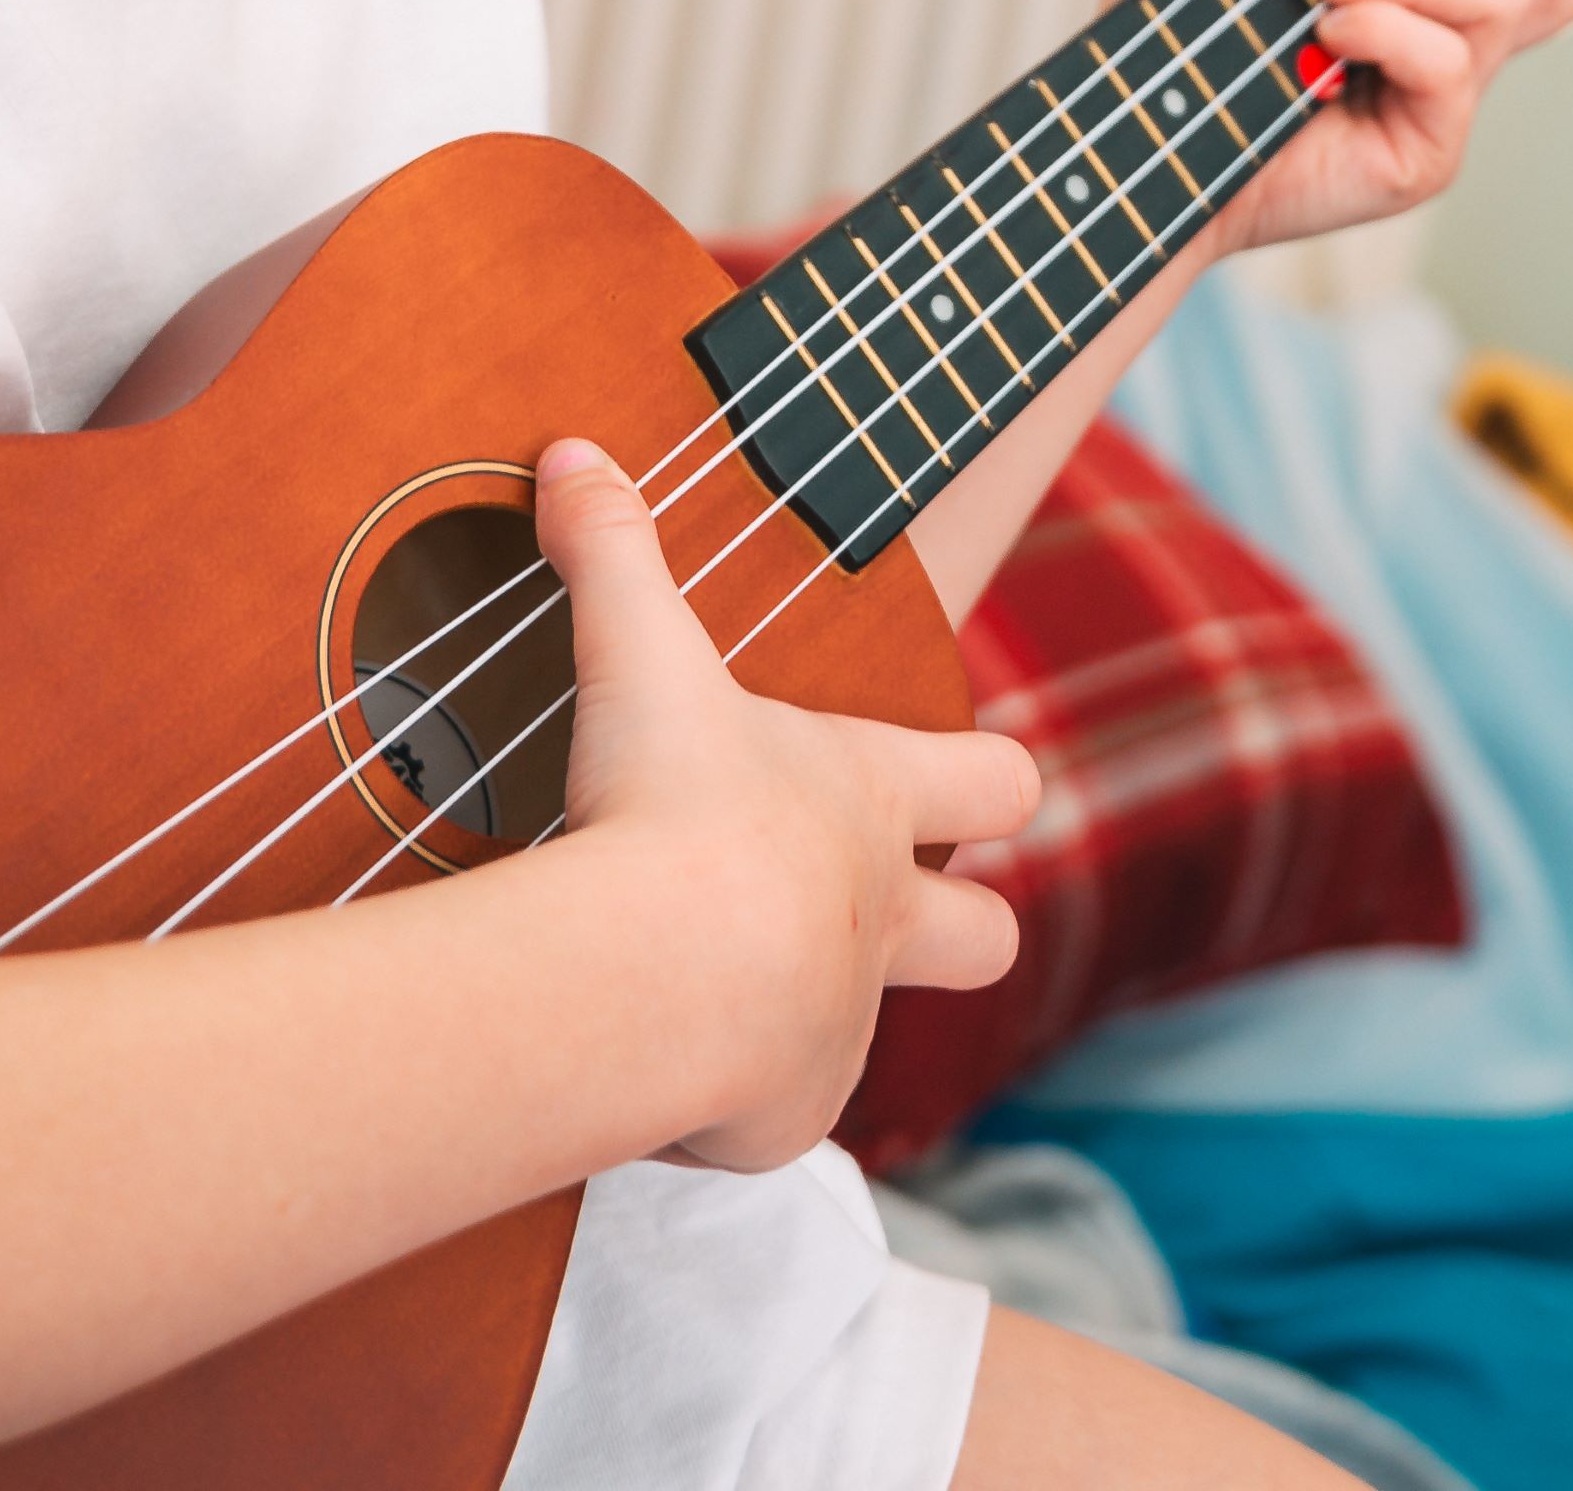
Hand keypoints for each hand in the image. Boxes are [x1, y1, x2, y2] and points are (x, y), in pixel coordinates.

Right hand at [529, 436, 1034, 1170]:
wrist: (665, 971)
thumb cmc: (674, 800)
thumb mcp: (640, 653)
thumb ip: (612, 550)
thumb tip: (573, 449)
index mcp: (871, 800)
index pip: (999, 779)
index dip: (989, 779)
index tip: (961, 779)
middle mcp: (882, 920)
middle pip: (989, 937)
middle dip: (963, 924)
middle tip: (884, 909)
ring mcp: (844, 1028)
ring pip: (866, 1035)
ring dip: (802, 1014)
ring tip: (704, 991)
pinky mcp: (782, 1123)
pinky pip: (759, 1119)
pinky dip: (713, 1101)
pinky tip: (641, 1065)